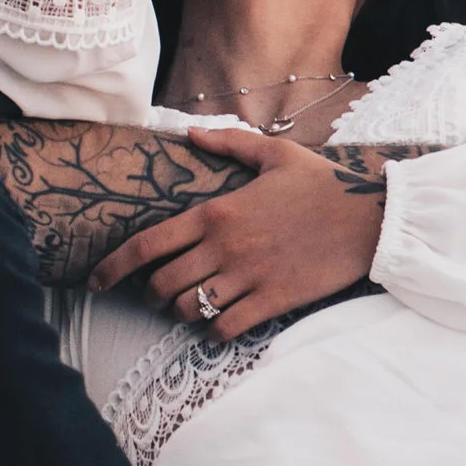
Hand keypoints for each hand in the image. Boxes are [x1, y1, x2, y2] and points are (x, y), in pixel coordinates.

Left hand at [91, 125, 389, 334]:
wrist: (369, 218)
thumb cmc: (323, 184)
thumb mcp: (275, 153)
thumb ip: (229, 143)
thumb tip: (191, 134)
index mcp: (217, 212)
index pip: (148, 245)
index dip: (113, 267)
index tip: (96, 282)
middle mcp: (225, 247)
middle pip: (161, 284)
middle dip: (150, 295)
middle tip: (157, 295)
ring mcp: (248, 277)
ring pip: (188, 309)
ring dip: (181, 313)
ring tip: (190, 307)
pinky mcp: (272, 300)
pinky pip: (224, 328)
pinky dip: (213, 332)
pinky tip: (219, 324)